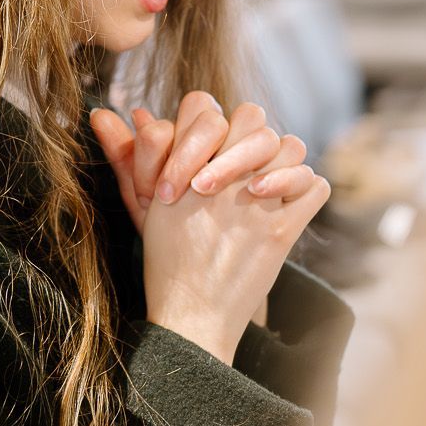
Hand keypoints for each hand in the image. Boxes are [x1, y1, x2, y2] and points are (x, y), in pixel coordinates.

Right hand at [92, 99, 329, 362]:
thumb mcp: (143, 205)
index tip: (204, 152)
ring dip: (282, 157)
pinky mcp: (284, 231)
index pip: (205, 108)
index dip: (206, 124)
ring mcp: (257, 205)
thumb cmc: (165, 261)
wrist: (192, 317)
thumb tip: (109, 113)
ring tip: (265, 179)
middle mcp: (223, 181)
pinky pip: (316, 186)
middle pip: (253, 118)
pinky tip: (288, 200)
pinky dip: (306, 187)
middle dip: (247, 133)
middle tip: (240, 161)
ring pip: (291, 145)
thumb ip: (126, 156)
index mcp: (187, 169)